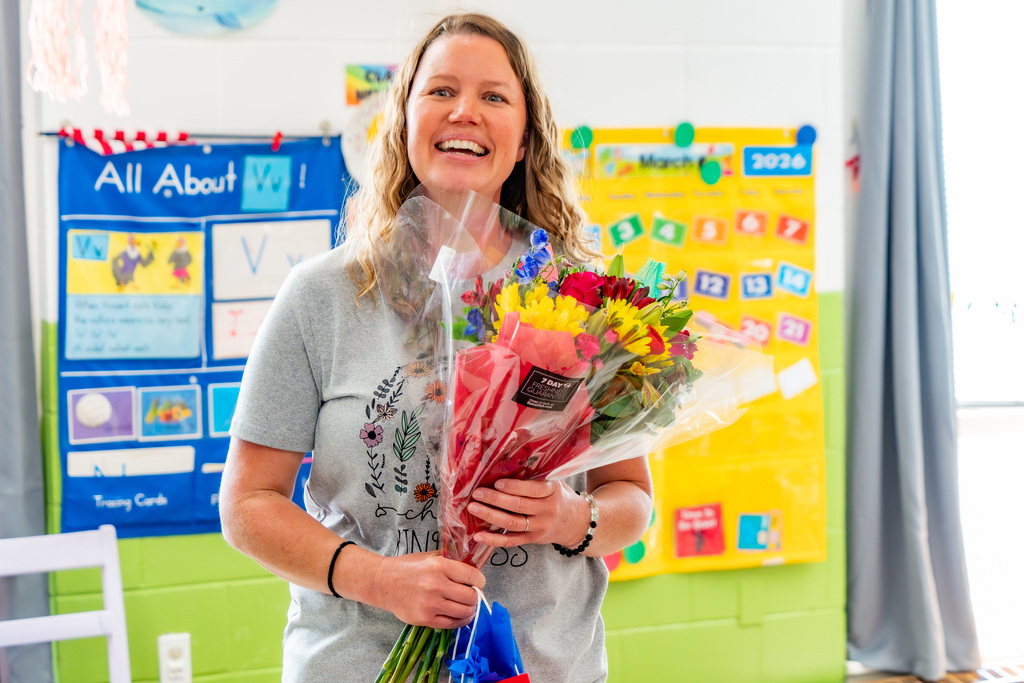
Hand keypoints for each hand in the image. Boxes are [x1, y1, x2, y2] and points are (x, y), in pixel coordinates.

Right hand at [369, 551, 484, 628]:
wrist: (383, 583)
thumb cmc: (408, 567)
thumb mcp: (431, 556)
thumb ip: (452, 561)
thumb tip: (473, 568)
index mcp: (440, 566)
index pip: (473, 576)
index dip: (480, 581)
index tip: (478, 582)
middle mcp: (436, 585)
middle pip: (471, 597)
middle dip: (476, 596)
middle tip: (473, 595)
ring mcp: (430, 604)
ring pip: (464, 612)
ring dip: (470, 610)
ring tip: (468, 606)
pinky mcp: (425, 619)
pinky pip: (451, 624)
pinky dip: (460, 621)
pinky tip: (460, 615)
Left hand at [467, 479, 589, 547]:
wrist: (577, 523)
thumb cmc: (560, 497)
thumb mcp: (555, 484)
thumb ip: (536, 478)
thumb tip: (506, 466)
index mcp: (553, 492)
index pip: (533, 489)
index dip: (514, 487)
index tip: (497, 482)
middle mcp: (547, 511)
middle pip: (519, 506)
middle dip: (495, 499)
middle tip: (477, 493)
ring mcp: (540, 527)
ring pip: (512, 523)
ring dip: (490, 516)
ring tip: (474, 508)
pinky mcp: (533, 539)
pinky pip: (511, 541)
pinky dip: (494, 540)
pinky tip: (478, 536)